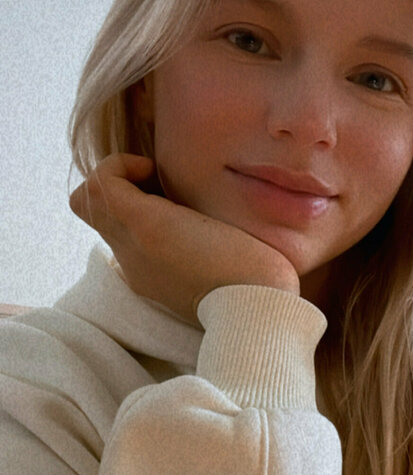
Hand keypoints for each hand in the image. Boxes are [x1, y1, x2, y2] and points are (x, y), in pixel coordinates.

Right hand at [69, 154, 299, 322]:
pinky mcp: (144, 225)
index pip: (119, 235)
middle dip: (122, 185)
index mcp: (153, 274)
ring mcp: (134, 245)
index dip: (133, 203)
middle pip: (96, 214)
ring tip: (156, 174)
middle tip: (162, 181)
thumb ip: (218, 250)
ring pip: (88, 198)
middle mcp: (134, 261)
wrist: (261, 309)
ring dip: (117, 173)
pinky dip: (120, 165)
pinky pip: (101, 183)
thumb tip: (230, 228)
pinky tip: (154, 169)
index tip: (171, 195)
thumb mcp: (234, 268)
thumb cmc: (262, 291)